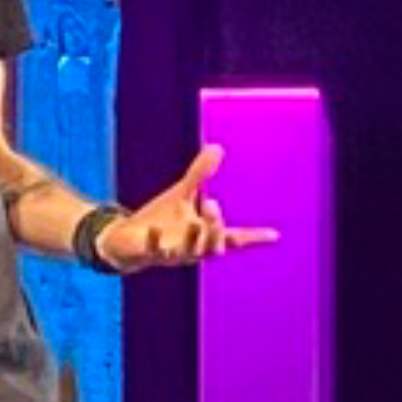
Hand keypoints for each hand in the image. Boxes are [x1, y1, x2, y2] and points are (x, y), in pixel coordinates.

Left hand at [96, 143, 279, 270]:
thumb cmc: (161, 218)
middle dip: (214, 227)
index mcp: (204, 235)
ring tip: (195, 220)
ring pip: (188, 250)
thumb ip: (200, 174)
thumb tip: (218, 148)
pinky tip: (154, 229)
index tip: (275, 234)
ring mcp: (172, 252)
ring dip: (192, 236)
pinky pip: (154, 250)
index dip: (254, 237)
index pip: (234, 237)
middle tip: (212, 204)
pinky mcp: (149, 253)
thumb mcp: (183, 193)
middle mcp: (193, 247)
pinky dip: (155, 240)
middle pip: (212, 243)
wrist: (127, 241)